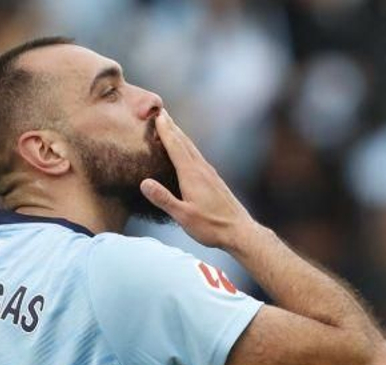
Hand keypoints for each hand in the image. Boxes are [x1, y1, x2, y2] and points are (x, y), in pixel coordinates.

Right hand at [139, 110, 266, 250]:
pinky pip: (198, 157)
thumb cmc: (211, 226)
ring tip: (172, 127)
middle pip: (185, 142)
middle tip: (162, 112)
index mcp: (192, 175)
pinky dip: (189, 148)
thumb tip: (144, 183)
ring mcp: (210, 174)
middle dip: (172, 127)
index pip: (176, 147)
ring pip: (192, 149)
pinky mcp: (214, 180)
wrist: (240, 231)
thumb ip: (164, 199)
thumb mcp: (183, 216)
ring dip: (181, 136)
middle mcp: (202, 170)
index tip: (158, 115)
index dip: (166, 130)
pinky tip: (188, 153)